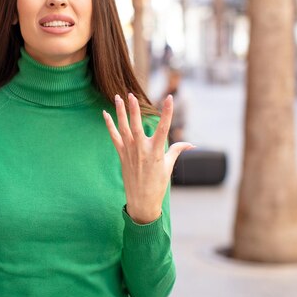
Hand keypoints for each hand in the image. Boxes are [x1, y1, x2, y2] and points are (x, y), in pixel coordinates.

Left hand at [103, 93, 193, 223]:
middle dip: (134, 110)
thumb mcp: (169, 166)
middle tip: (131, 95)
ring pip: (123, 128)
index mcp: (156, 152)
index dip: (167, 112)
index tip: (170, 98)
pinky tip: (105, 114)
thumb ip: (177, 150)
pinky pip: (114, 137)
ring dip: (120, 112)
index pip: (164, 127)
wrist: (142, 202)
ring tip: (118, 97)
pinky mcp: (121, 156)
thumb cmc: (158, 184)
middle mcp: (142, 150)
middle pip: (137, 125)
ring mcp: (130, 152)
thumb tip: (191, 144)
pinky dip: (109, 125)